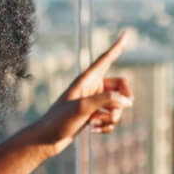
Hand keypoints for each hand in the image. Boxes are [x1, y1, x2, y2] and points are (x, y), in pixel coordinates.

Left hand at [31, 29, 133, 156]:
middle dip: (123, 100)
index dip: (117, 47)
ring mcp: (93, 102)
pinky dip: (108, 126)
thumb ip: (107, 101)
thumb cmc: (59, 120)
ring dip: (113, 117)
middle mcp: (92, 87)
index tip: (127, 33)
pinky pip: (111, 118)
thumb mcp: (83, 108)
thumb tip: (127, 101)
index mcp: (87, 79)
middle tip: (122, 108)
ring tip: (96, 124)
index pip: (106, 59)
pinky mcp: (93, 115)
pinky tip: (95, 130)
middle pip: (120, 86)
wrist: (46, 139)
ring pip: (118, 105)